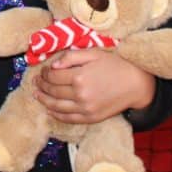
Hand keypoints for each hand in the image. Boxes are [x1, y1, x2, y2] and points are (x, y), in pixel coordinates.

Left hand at [33, 48, 154, 123]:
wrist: (136, 84)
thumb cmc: (115, 65)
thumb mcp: (94, 53)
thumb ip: (71, 57)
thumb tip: (53, 65)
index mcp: (79, 76)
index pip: (53, 76)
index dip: (44, 73)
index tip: (42, 70)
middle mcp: (80, 94)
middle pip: (52, 91)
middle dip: (41, 85)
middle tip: (36, 81)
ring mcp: (85, 108)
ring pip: (56, 106)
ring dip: (43, 100)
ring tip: (37, 95)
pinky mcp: (91, 118)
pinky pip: (68, 118)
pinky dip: (56, 114)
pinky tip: (50, 109)